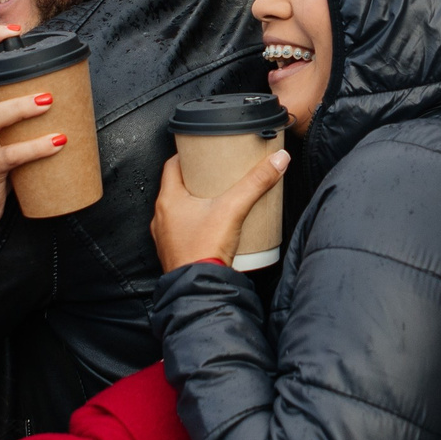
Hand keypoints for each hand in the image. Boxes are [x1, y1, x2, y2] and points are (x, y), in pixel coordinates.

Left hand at [151, 150, 288, 271]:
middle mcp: (162, 217)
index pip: (172, 165)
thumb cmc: (204, 250)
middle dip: (196, 178)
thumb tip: (278, 160)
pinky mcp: (175, 251)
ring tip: (217, 197)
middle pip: (177, 187)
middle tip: (215, 172)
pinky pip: (183, 230)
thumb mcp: (234, 209)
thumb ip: (256, 183)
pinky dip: (195, 223)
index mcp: (168, 200)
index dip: (187, 155)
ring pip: (179, 210)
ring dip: (195, 202)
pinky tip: (213, 226)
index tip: (201, 150)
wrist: (199, 289)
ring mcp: (166, 236)